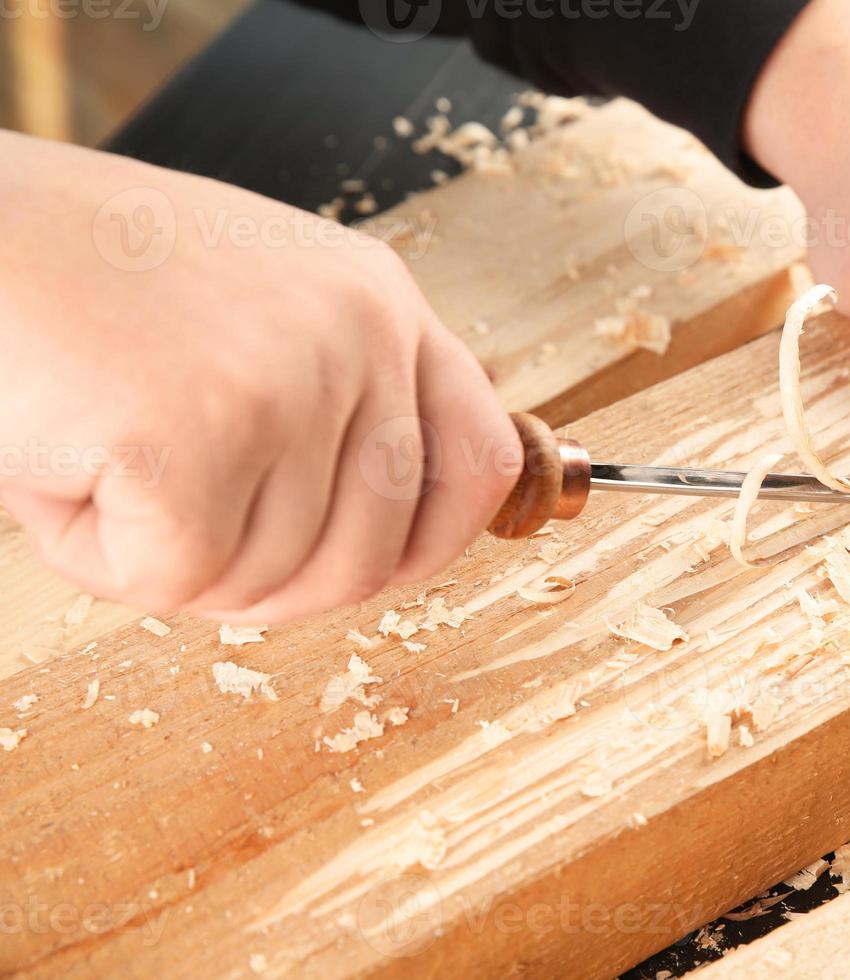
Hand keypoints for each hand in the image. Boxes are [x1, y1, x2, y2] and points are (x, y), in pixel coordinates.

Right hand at [0, 132, 520, 622]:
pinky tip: (62, 464)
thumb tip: (384, 549)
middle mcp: (357, 334)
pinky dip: (100, 558)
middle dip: (269, 582)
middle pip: (370, 556)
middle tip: (173, 528)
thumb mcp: (254, 314)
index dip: (435, 541)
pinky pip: (177, 580)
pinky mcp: (195, 434)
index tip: (378, 567)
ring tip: (103, 453)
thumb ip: (336, 405)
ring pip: (268, 580)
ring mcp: (286, 381)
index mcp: (380, 301)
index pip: (481, 460)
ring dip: (170, 559)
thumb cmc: (83, 280)